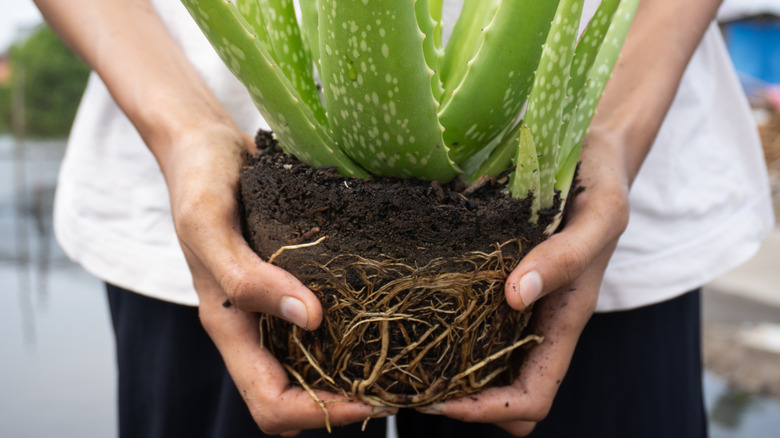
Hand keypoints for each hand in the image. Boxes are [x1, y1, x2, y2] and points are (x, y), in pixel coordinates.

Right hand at [164, 126, 392, 434]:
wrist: (206, 147)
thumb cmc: (198, 181)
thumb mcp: (209, 224)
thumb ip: (247, 275)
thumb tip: (310, 319)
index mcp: (230, 325)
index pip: (270, 403)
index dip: (318, 413)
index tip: (370, 400)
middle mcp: (257, 326)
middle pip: (301, 395)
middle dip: (349, 401)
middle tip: (405, 385)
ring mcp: (277, 306)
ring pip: (319, 363)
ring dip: (360, 370)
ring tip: (411, 358)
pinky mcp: (296, 281)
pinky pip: (330, 321)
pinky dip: (360, 328)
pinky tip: (393, 312)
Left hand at [416, 131, 629, 435]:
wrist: (592, 152)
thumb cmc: (600, 184)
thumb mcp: (598, 214)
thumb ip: (568, 255)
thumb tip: (517, 295)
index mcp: (564, 318)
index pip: (532, 397)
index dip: (490, 411)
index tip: (442, 401)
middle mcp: (535, 318)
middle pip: (500, 393)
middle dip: (458, 401)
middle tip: (403, 384)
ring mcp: (513, 300)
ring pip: (480, 363)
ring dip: (444, 371)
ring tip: (396, 356)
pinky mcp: (494, 275)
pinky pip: (467, 318)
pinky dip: (440, 328)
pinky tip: (409, 307)